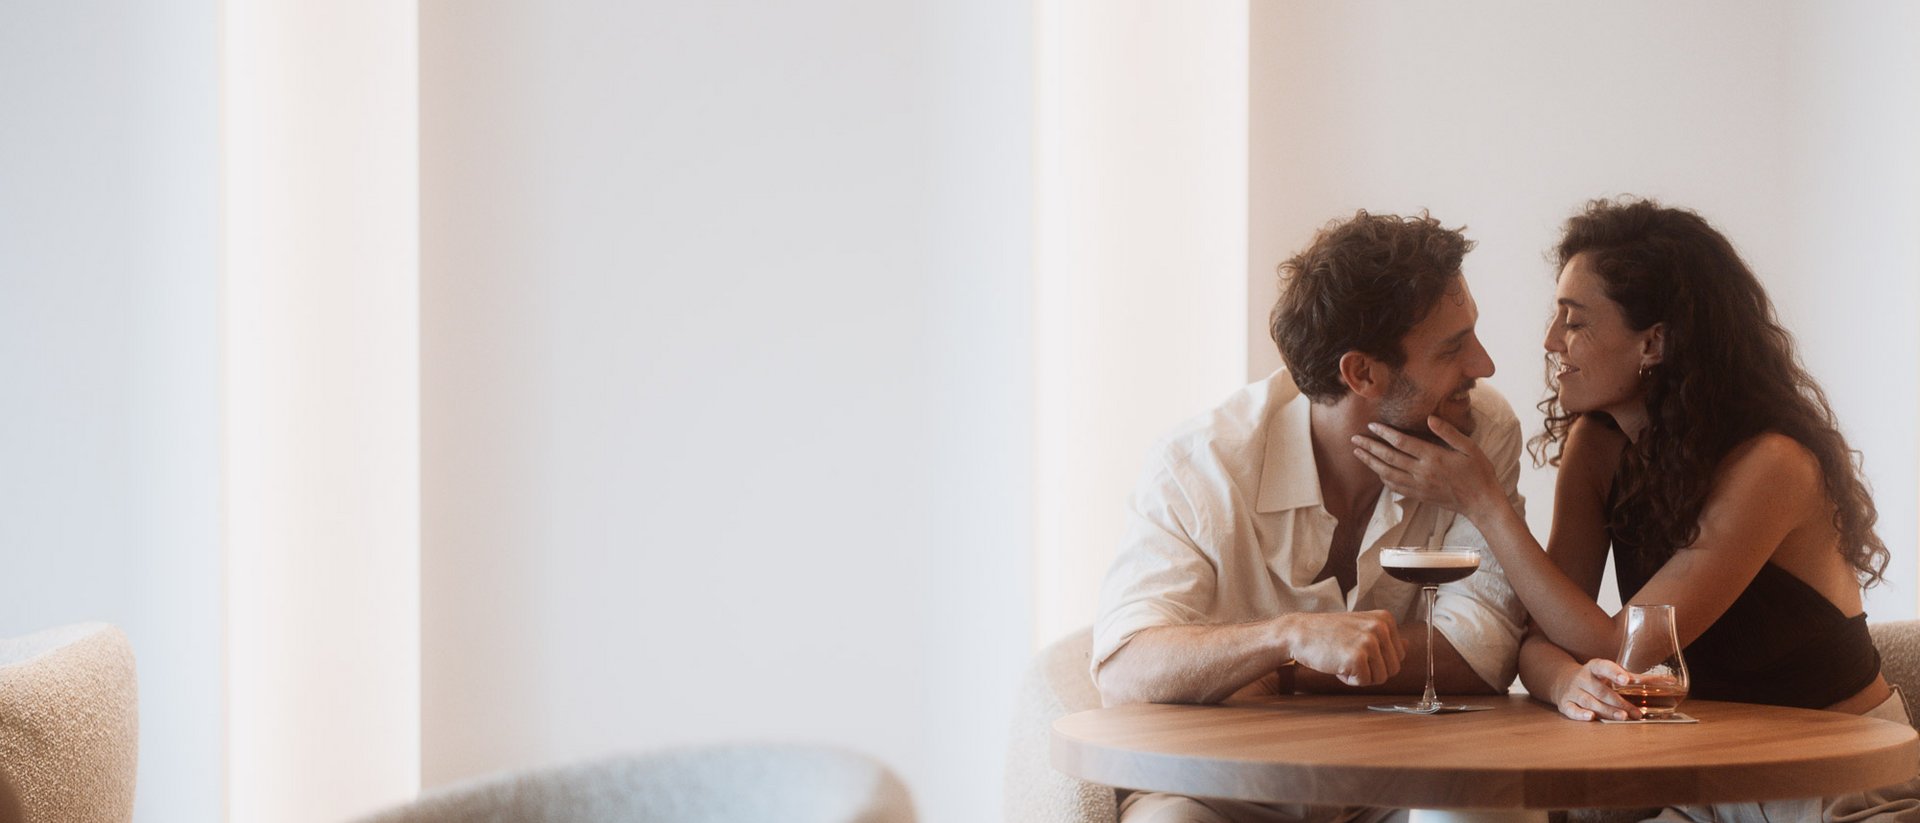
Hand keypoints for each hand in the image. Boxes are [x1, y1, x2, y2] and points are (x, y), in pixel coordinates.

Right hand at [1277, 610, 1406, 686]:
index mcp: (1385, 619)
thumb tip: (1407, 644)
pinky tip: (1336, 664)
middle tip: (1348, 657)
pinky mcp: (1357, 656)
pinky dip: (1348, 679)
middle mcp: (1380, 627)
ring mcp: (1369, 641)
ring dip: (1359, 676)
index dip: (1377, 661)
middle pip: (1393, 669)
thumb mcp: (1360, 628)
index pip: (1399, 656)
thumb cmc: (1328, 633)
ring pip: (1380, 678)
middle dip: (1371, 671)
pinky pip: (1364, 682)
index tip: (1357, 650)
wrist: (1299, 633)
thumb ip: (1385, 637)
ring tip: (1342, 659)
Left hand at [1350, 416, 1500, 516]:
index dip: (1384, 433)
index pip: (1402, 443)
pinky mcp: (1418, 495)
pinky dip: (1382, 477)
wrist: (1481, 503)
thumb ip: (1448, 432)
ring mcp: (1418, 486)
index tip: (1371, 425)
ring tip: (1357, 453)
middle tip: (1353, 438)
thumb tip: (1430, 418)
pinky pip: (1394, 486)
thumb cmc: (1479, 472)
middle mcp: (1422, 472)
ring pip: (1387, 473)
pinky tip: (1376, 471)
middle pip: (1389, 458)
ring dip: (1370, 463)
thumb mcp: (1470, 448)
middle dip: (1369, 447)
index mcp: (1433, 457)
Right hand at [1553, 658, 1640, 720]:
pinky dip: (1580, 714)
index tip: (1626, 680)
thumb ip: (1633, 678)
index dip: (1614, 673)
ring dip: (1606, 710)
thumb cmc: (1594, 679)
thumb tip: (1669, 681)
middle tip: (1634, 712)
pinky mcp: (1565, 704)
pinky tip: (1591, 718)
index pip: (1603, 667)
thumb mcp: (1608, 673)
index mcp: (1593, 667)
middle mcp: (1581, 678)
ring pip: (1589, 702)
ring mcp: (1572, 692)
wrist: (1562, 681)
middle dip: (1618, 702)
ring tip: (1623, 717)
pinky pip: (1572, 710)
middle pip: (1600, 690)